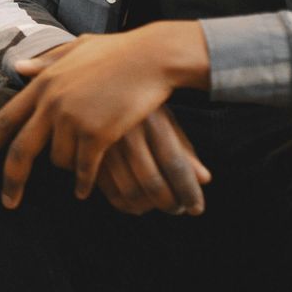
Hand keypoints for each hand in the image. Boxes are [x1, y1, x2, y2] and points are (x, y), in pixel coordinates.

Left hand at [0, 21, 208, 207]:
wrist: (151, 57)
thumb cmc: (117, 51)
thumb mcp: (75, 50)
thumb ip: (45, 62)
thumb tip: (17, 66)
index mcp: (42, 84)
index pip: (3, 121)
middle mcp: (51, 103)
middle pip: (21, 151)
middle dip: (11, 181)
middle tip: (7, 202)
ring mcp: (74, 119)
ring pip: (59, 161)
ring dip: (68, 168)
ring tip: (83, 161)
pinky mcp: (98, 133)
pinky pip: (85, 170)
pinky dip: (85, 182)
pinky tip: (86, 190)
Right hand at [92, 108, 211, 214]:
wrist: (93, 83)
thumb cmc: (137, 102)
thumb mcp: (163, 118)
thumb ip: (184, 148)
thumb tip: (205, 180)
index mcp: (153, 120)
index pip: (176, 165)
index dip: (188, 192)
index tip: (196, 209)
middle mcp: (128, 131)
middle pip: (153, 183)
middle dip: (169, 204)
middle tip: (177, 209)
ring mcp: (104, 142)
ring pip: (129, 191)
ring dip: (147, 207)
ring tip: (157, 206)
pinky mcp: (86, 152)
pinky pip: (107, 189)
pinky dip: (123, 204)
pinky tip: (135, 205)